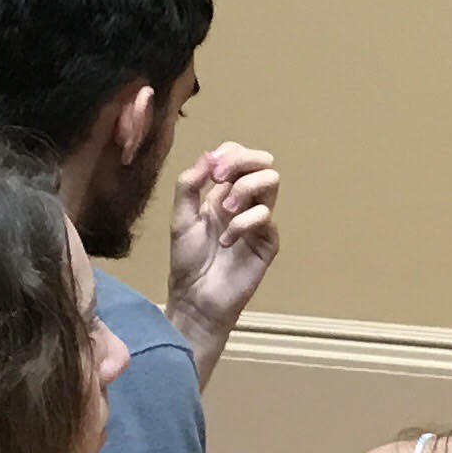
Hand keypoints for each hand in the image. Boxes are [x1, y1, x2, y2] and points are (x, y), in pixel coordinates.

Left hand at [167, 145, 279, 353]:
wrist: (195, 298)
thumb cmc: (187, 260)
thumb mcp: (180, 217)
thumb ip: (189, 185)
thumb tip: (208, 156)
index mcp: (223, 193)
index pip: (239, 156)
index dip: (229, 153)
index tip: (212, 169)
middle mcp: (245, 202)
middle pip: (262, 162)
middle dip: (242, 162)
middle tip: (220, 178)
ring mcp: (259, 220)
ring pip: (271, 182)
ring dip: (245, 187)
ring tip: (225, 210)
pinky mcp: (268, 241)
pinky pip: (265, 216)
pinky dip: (243, 222)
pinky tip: (227, 240)